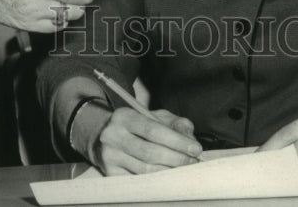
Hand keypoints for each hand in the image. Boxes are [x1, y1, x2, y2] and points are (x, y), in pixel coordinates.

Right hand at [78, 106, 201, 174]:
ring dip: (169, 171)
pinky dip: (156, 181)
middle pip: (150, 152)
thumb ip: (174, 123)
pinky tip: (168, 177)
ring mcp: (109, 157)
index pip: (153, 130)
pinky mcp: (109, 174)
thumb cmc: (135, 125)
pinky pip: (137, 181)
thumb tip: (189, 139)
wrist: (101, 136)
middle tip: (193, 161)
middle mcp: (113, 136)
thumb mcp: (153, 116)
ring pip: (144, 170)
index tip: (195, 148)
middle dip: (176, 158)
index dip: (177, 141)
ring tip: (185, 170)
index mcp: (124, 117)